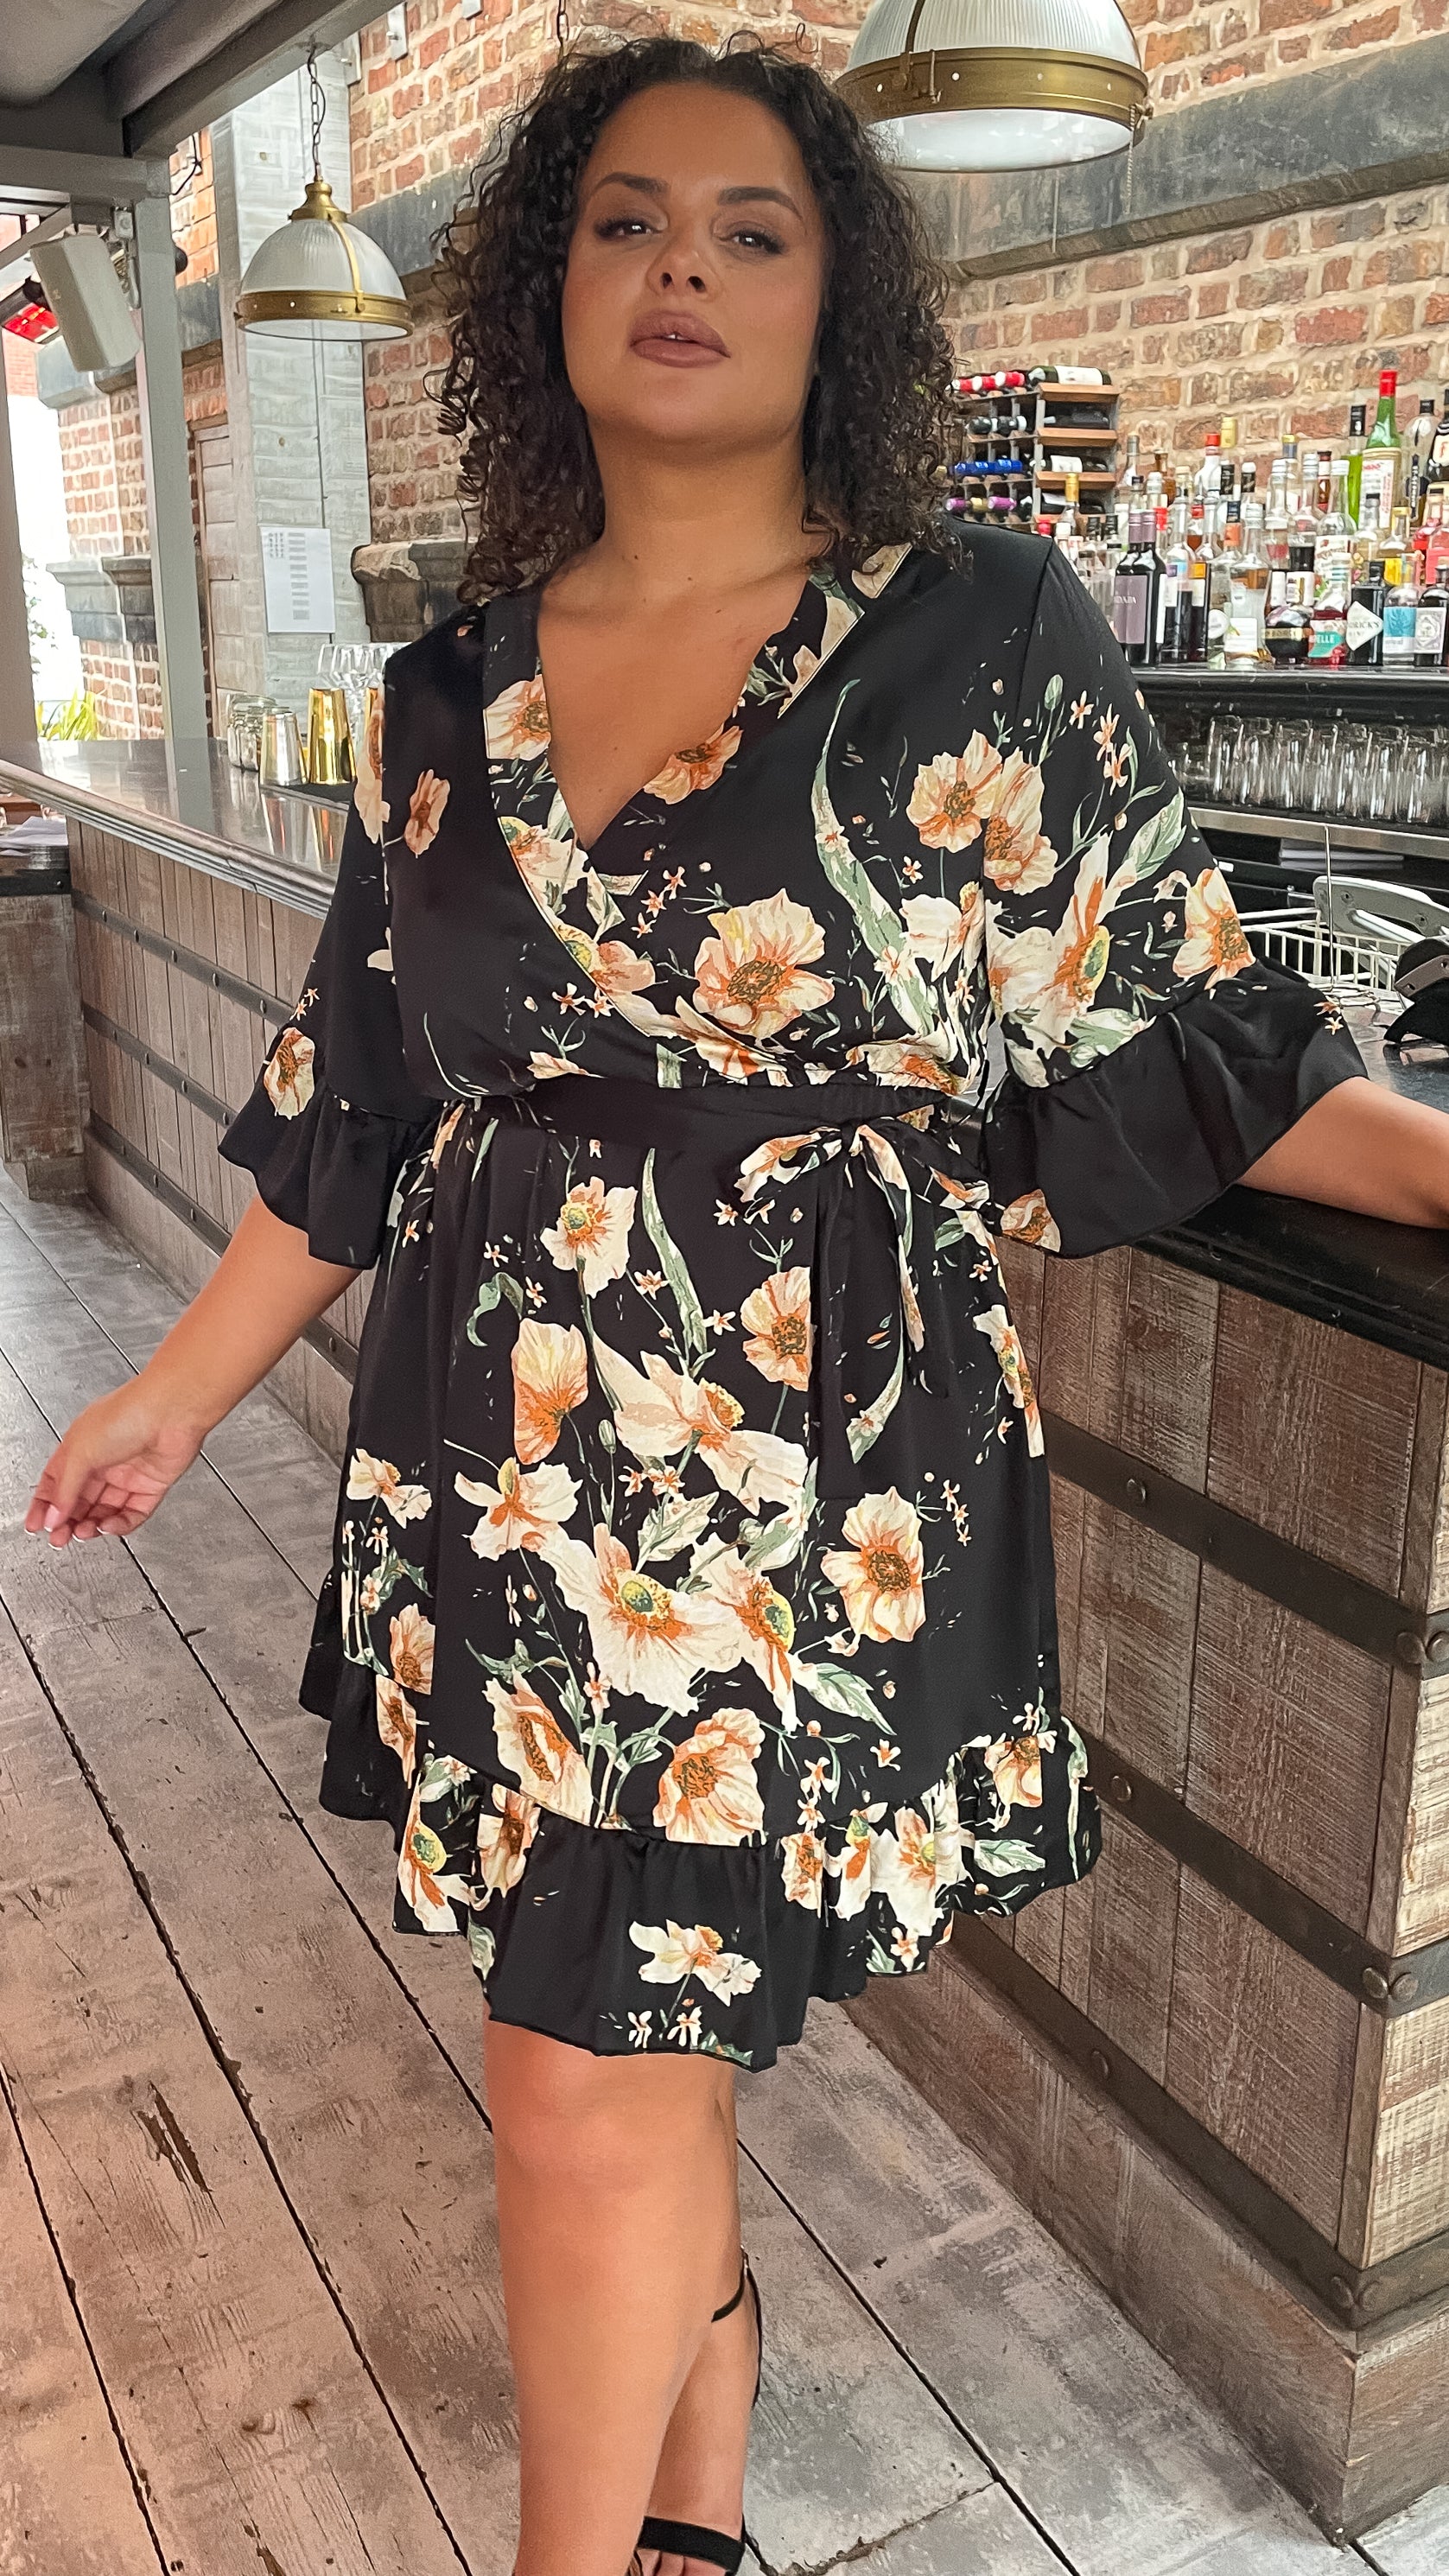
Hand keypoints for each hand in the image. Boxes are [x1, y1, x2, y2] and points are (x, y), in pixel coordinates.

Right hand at [24, 1378, 206, 1546]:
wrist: (171, 1411)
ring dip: (91, 1525)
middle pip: (80, 1501)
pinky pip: (133, 1513)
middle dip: (67, 1521)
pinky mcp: (151, 1486)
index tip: (36, 1525)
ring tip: (82, 1532)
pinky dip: (120, 1524)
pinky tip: (109, 1525)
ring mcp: (128, 1475)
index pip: (55, 1482)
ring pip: (105, 1510)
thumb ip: (65, 1488)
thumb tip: (53, 1515)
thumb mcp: (81, 1452)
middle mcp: (104, 1461)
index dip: (45, 1505)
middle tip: (59, 1538)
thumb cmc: (127, 1414)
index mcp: (81, 1448)